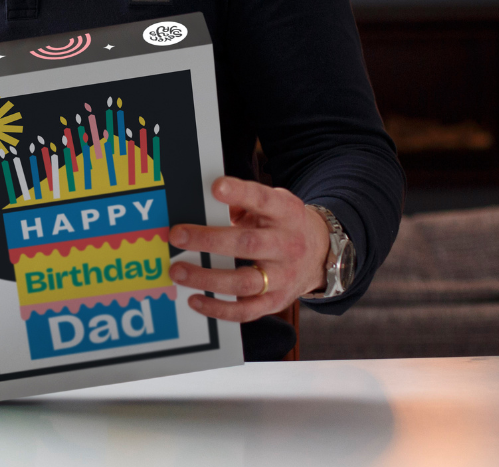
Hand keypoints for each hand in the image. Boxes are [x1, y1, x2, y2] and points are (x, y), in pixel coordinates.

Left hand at [168, 176, 329, 322]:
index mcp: (285, 213)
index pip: (263, 199)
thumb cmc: (283, 223)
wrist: (320, 253)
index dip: (240, 193)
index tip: (216, 187)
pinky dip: (219, 309)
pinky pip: (247, 310)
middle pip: (248, 244)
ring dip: (207, 278)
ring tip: (178, 271)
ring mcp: (283, 277)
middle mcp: (286, 245)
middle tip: (178, 235)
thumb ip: (243, 201)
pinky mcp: (276, 302)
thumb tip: (204, 200)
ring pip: (245, 282)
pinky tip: (195, 300)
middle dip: (209, 240)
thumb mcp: (273, 202)